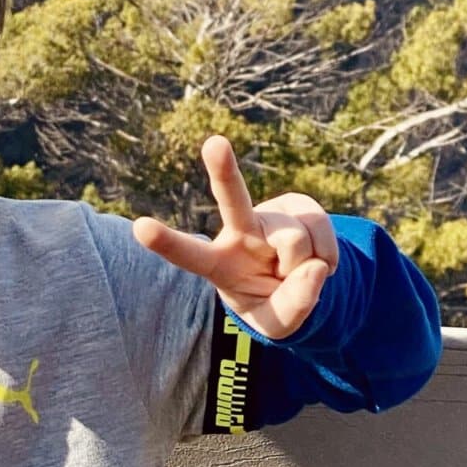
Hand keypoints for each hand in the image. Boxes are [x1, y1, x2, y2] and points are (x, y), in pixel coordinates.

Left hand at [132, 135, 338, 340]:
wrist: (300, 284)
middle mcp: (239, 232)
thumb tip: (313, 268)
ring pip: (294, 241)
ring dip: (304, 265)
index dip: (166, 242)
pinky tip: (313, 258)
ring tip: (291, 271)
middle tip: (214, 143)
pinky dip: (326, 255)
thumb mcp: (278, 322)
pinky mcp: (299, 206)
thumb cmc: (272, 302)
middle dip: (224, 171)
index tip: (139, 227)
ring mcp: (269, 216)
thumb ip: (294, 305)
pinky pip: (320, 231)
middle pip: (232, 201)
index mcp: (218, 263)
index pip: (188, 254)